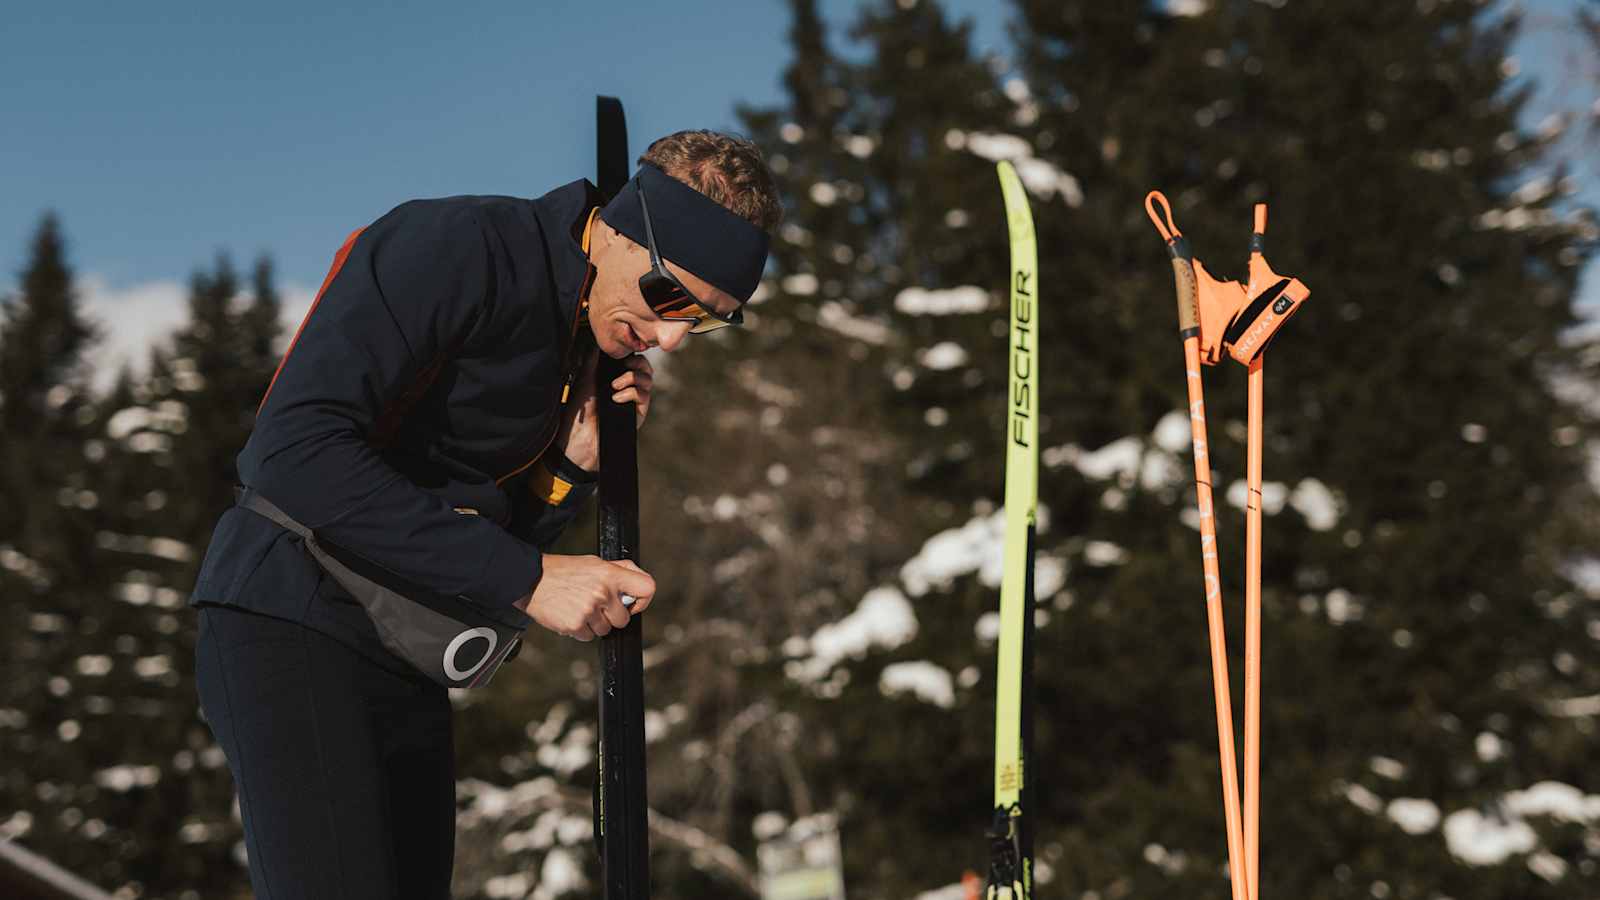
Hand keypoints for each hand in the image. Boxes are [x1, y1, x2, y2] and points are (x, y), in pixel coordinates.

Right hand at [515, 554, 656, 640]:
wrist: (531, 579)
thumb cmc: (563, 570)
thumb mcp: (595, 562)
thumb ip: (619, 570)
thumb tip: (637, 581)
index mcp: (610, 574)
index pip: (647, 588)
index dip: (643, 600)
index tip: (633, 604)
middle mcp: (602, 592)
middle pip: (624, 619)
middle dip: (612, 616)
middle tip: (597, 605)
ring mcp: (589, 610)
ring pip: (605, 630)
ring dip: (595, 624)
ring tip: (580, 607)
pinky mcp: (575, 625)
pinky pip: (588, 637)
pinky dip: (581, 630)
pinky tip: (571, 614)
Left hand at [554, 349, 654, 472]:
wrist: (580, 435)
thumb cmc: (580, 409)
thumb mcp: (584, 378)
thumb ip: (593, 359)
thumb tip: (597, 341)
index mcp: (617, 377)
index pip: (633, 361)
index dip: (632, 355)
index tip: (621, 355)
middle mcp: (628, 388)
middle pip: (646, 368)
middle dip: (638, 364)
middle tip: (625, 367)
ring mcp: (635, 401)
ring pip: (648, 380)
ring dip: (632, 378)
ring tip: (614, 386)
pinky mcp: (639, 413)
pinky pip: (643, 395)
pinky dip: (630, 393)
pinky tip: (616, 399)